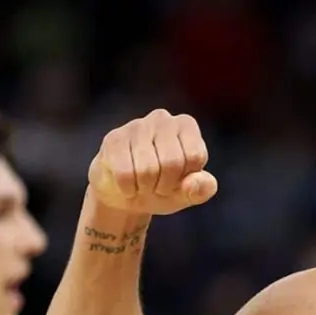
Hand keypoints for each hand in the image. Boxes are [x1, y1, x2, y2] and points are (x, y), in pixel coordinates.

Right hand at [89, 109, 216, 214]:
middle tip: (158, 186)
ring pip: (147, 169)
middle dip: (165, 185)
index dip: (187, 178)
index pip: (195, 156)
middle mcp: (162, 119)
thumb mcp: (189, 193)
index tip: (179, 180)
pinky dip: (128, 189)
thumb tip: (194, 183)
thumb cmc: (164, 188)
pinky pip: (125, 173)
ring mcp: (136, 126)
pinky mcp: (113, 139)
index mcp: (187, 126)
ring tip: (143, 183)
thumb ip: (202, 189)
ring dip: (146, 188)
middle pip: (172, 162)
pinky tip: (128, 184)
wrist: (126, 194)